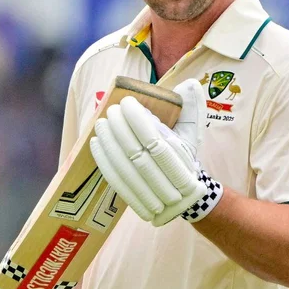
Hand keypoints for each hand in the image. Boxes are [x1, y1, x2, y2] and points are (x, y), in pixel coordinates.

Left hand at [90, 78, 221, 225]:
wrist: (185, 199)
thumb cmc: (183, 159)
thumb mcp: (192, 136)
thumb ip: (191, 110)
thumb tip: (189, 84)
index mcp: (184, 163)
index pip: (157, 141)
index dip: (139, 121)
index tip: (127, 102)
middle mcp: (170, 182)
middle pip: (138, 154)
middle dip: (120, 129)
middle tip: (111, 110)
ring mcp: (154, 196)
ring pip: (125, 167)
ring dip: (109, 143)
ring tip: (100, 123)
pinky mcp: (138, 204)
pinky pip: (116, 181)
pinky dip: (104, 161)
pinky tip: (96, 143)